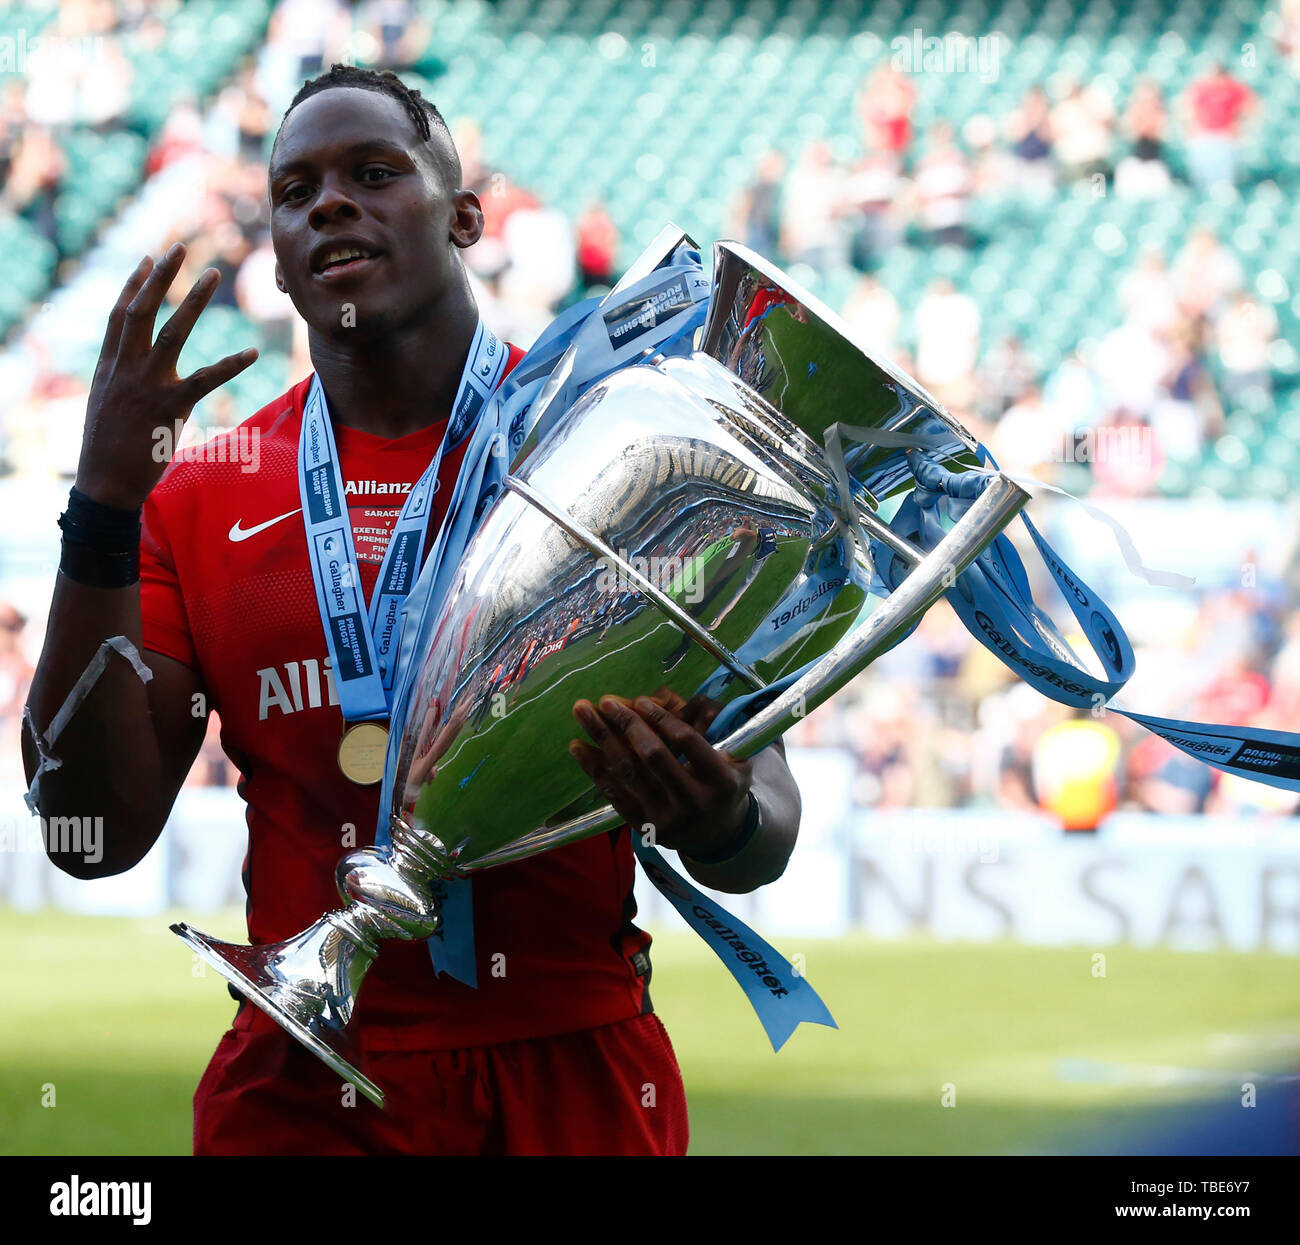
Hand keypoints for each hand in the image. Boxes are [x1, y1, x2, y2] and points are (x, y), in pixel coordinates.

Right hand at [75, 243, 258, 508]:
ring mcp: (147, 386)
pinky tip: (252, 352)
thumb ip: (120, 377)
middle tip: (182, 247)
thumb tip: (131, 362)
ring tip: (213, 273)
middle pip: (143, 310)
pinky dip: (230, 365)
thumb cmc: (108, 446)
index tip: (150, 257)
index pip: (121, 313)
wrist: (105, 483)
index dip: (135, 283)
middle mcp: (126, 368)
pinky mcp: (170, 408)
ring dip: (193, 300)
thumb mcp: (105, 402)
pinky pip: (205, 380)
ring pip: (172, 333)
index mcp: (109, 365)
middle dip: (162, 276)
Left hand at [569, 688, 752, 856]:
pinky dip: (595, 768)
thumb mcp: (733, 755)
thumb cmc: (724, 785)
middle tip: (605, 701)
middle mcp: (694, 802)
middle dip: (627, 724)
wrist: (719, 835)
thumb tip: (661, 696)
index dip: (662, 718)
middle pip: (653, 756)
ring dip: (602, 739)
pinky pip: (614, 794)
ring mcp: (667, 818)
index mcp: (721, 781)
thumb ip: (704, 725)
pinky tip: (578, 746)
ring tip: (582, 711)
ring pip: (628, 773)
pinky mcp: (644, 827)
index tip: (641, 700)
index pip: (688, 742)